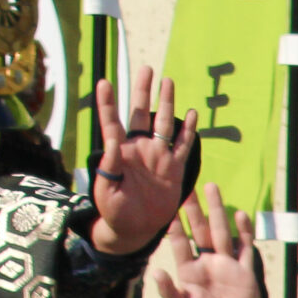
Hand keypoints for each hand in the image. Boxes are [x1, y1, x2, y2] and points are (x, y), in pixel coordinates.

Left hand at [88, 62, 197, 255]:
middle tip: (146, 68)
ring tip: (168, 81)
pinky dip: (188, 131)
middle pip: (141, 113)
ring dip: (166, 103)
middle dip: (143, 91)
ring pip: (164, 124)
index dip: (108, 103)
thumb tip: (110, 142)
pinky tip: (191, 114)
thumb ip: (109, 167)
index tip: (105, 81)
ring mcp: (158, 156)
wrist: (134, 228)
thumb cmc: (114, 210)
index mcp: (118, 153)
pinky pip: (183, 146)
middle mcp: (138, 149)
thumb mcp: (106, 190)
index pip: (111, 122)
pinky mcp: (175, 169)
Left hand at [151, 185, 266, 297]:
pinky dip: (244, 231)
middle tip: (187, 186)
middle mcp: (207, 263)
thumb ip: (169, 292)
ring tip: (212, 188)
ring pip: (221, 231)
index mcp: (189, 271)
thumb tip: (156, 272)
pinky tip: (240, 215)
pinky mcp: (245, 272)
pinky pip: (244, 248)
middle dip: (193, 209)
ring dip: (217, 210)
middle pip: (199, 230)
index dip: (174, 225)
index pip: (179, 242)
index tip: (167, 205)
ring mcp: (226, 265)